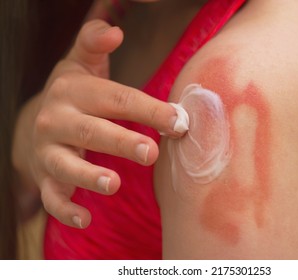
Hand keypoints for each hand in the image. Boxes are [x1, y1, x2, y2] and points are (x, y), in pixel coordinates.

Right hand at [12, 20, 181, 228]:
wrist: (36, 122)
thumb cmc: (74, 95)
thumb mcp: (81, 65)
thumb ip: (95, 43)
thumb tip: (115, 29)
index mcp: (74, 92)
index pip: (116, 100)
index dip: (149, 110)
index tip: (180, 122)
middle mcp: (57, 121)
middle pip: (92, 132)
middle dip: (121, 142)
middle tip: (151, 153)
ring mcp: (49, 152)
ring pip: (67, 166)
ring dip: (89, 176)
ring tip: (114, 183)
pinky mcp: (46, 178)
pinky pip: (53, 197)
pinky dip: (66, 210)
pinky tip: (86, 219)